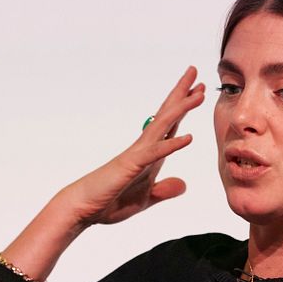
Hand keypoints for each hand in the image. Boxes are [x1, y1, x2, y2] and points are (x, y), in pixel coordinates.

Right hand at [59, 65, 205, 226]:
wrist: (83, 209)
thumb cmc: (109, 202)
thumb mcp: (145, 199)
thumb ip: (164, 191)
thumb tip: (183, 185)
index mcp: (149, 155)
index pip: (169, 125)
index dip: (183, 108)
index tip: (198, 92)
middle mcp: (143, 148)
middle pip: (166, 115)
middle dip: (182, 94)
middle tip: (196, 72)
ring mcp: (137, 154)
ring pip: (163, 126)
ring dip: (182, 109)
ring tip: (199, 93)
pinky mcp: (131, 166)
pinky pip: (155, 154)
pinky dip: (172, 145)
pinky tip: (189, 138)